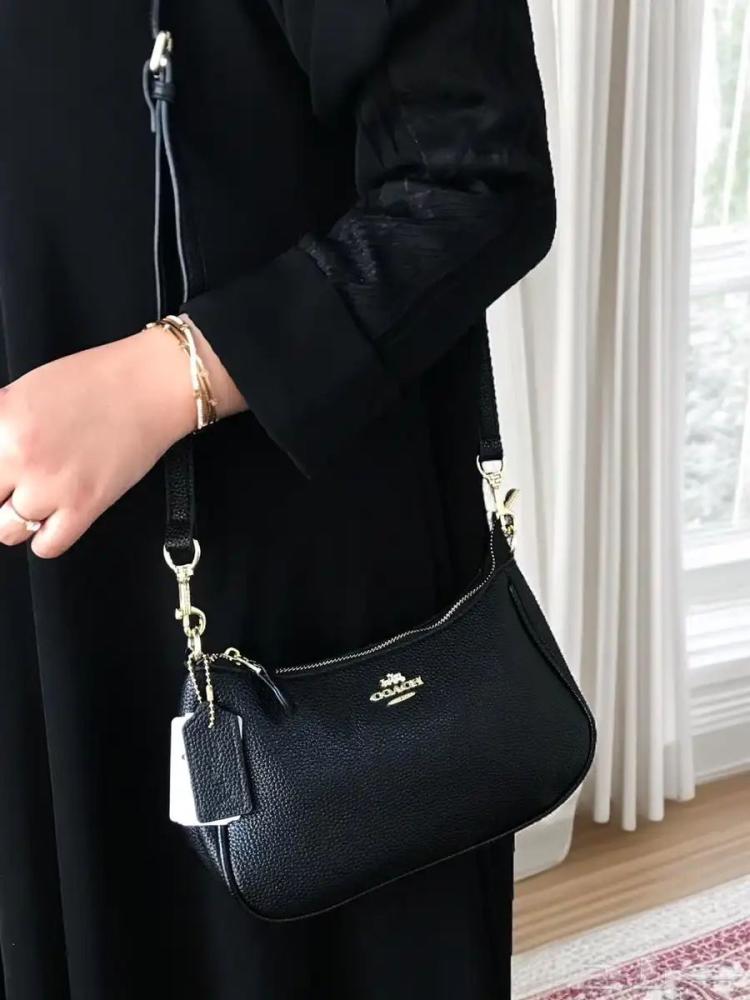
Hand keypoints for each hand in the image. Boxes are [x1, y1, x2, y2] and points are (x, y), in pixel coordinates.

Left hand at [0, 323, 244, 557]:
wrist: (150, 386)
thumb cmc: (96, 381)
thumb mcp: (25, 389)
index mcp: (1, 422)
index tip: (1, 480)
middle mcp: (20, 456)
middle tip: (14, 485)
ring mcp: (51, 485)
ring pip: (6, 530)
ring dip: (16, 518)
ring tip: (35, 498)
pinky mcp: (84, 507)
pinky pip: (46, 546)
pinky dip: (46, 537)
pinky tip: (55, 516)